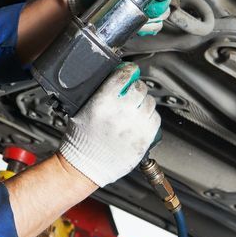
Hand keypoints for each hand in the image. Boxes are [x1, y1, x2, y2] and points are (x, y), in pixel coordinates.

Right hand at [58, 63, 160, 186]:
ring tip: (134, 108)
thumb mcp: (81, 109)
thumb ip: (99, 93)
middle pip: (139, 88)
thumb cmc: (80, 139)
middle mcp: (121, 113)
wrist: (84, 166)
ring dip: (144, 102)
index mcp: (103, 102)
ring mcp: (135, 127)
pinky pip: (156, 120)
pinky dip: (150, 117)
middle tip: (130, 92)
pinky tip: (140, 120)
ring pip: (150, 103)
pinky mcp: (144, 140)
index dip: (129, 70)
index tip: (130, 70)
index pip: (124, 75)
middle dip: (135, 87)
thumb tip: (117, 78)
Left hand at [68, 0, 173, 34]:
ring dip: (152, 18)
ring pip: (160, 16)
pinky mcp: (135, 21)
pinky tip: (135, 24)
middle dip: (159, 6)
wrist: (79, 5)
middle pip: (164, 1)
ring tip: (137, 15)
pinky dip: (146, 27)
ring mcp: (140, 8)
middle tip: (147, 8)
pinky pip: (151, 27)